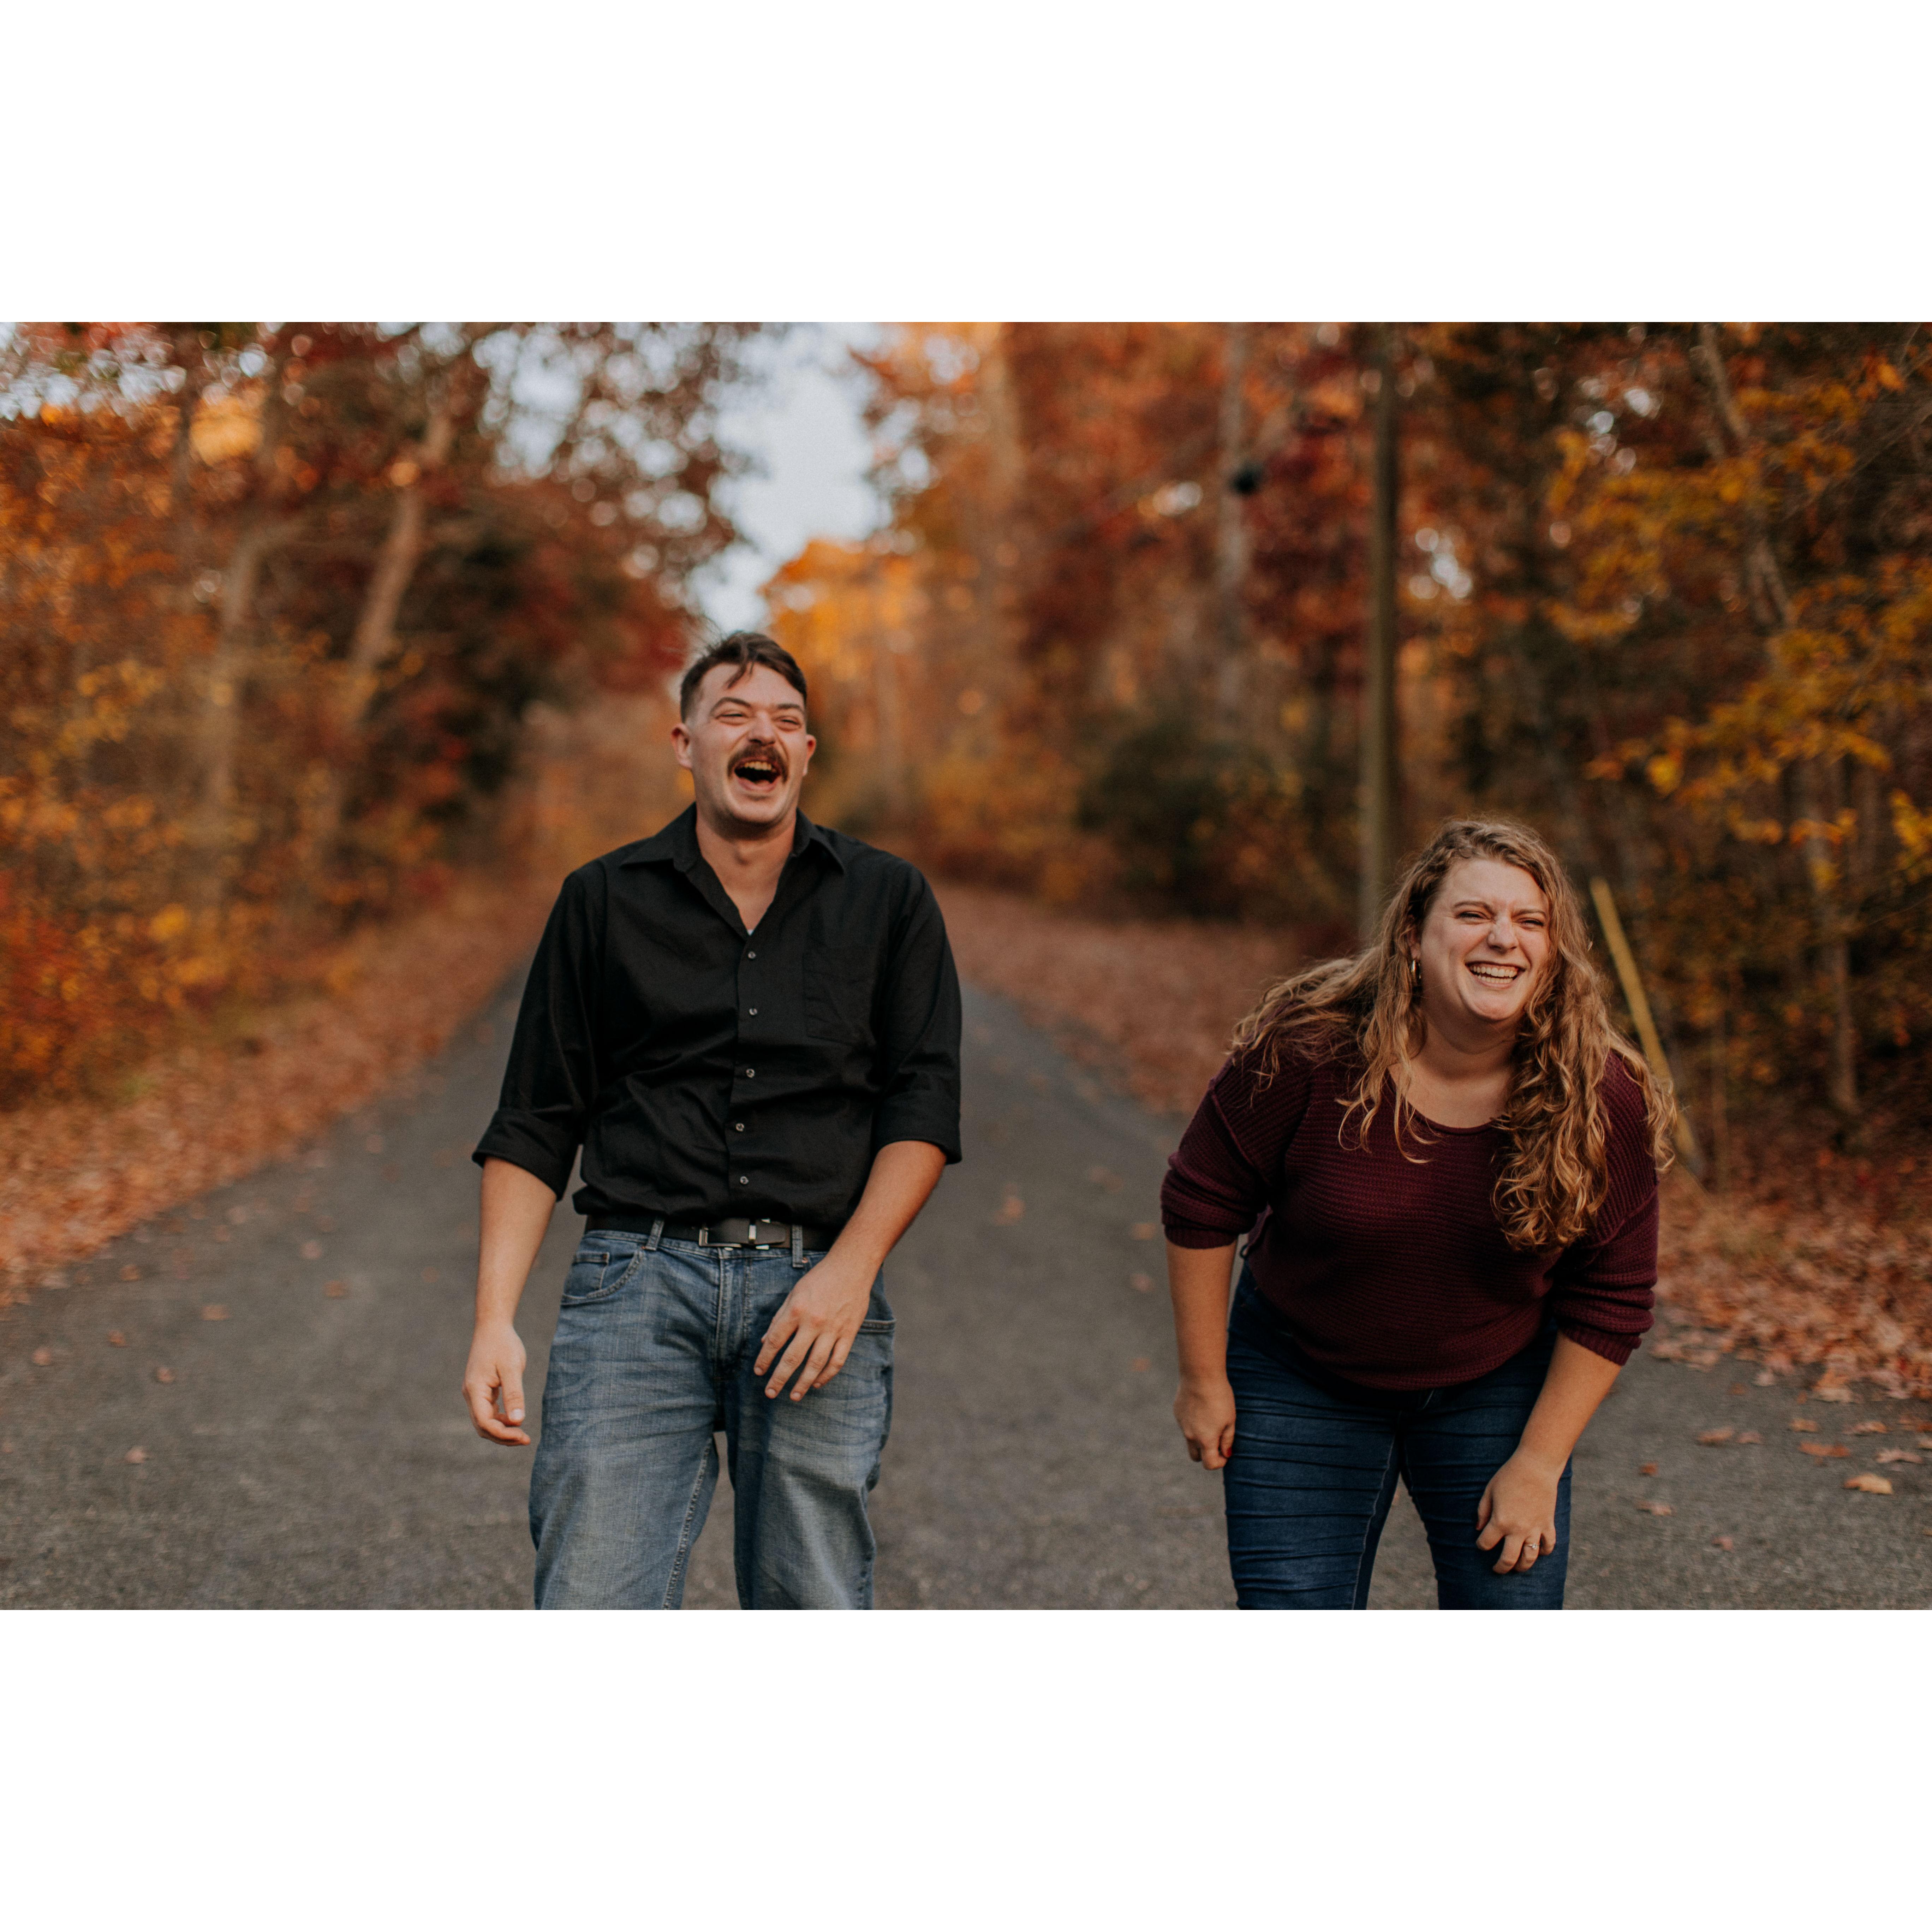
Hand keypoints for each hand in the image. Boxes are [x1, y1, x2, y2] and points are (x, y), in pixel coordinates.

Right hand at [463, 1322, 529, 1445]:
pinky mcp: (480, 1390)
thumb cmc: (503, 1344)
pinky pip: (487, 1412)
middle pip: (482, 1427)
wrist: (493, 1327)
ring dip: (501, 1431)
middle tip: (525, 1440)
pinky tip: (515, 1420)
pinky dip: (500, 1420)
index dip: (503, 1434)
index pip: (485, 1423)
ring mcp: (474, 1393)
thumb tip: (518, 1421)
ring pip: (484, 1422)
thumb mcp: (512, 1368)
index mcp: (474, 1390)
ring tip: (522, 1435)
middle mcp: (470, 1394)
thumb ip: (514, 1394)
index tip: (523, 1436)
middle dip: (502, 1437)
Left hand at [754, 1252, 876, 1399]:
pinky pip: (837, 1361)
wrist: (851, 1268)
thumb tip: (766, 1341)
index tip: (759, 1371)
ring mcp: (833, 1329)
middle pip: (793, 1358)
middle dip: (779, 1378)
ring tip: (794, 1396)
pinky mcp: (849, 1333)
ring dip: (803, 1383)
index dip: (765, 1359)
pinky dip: (827, 1375)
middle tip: (770, 1393)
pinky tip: (818, 1383)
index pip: (775, 1341)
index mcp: (796, 1310)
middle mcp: (814, 1322)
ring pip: (816, 1364)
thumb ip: (780, 1318)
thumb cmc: (819, 1279)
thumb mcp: (794, 1294)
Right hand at [1174, 1375, 1236, 1469]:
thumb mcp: (1230, 1420)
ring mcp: (1182, 1424)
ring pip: (1190, 1439)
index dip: (1220, 1462)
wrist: (1200, 1375)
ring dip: (1199, 1438)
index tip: (1225, 1453)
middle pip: (1196, 1457)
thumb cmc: (1220, 1397)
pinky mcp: (1177, 1413)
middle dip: (1206, 1454)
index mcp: (1205, 1440)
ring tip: (1210, 1419)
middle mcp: (1191, 1435)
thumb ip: (1227, 1440)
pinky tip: (1201, 1407)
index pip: (1209, 1464)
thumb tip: (1226, 1454)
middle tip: (1217, 1440)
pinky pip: (1185, 1424)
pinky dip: (1193, 1423)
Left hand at [1475, 1451, 1559, 1573]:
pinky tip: (1538, 1551)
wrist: (1536, 1467)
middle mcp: (1518, 1529)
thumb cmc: (1509, 1476)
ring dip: (1522, 1566)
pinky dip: (1544, 1551)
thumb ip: (1482, 1512)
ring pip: (1529, 1558)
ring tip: (1516, 1567)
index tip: (1480, 1543)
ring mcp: (1535, 1529)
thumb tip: (1478, 1529)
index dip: (1480, 1545)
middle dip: (1500, 1568)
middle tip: (1496, 1569)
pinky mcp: (1548, 1524)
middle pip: (1508, 1559)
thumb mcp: (1489, 1491)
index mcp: (1500, 1521)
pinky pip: (1548, 1546)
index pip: (1486, 1543)